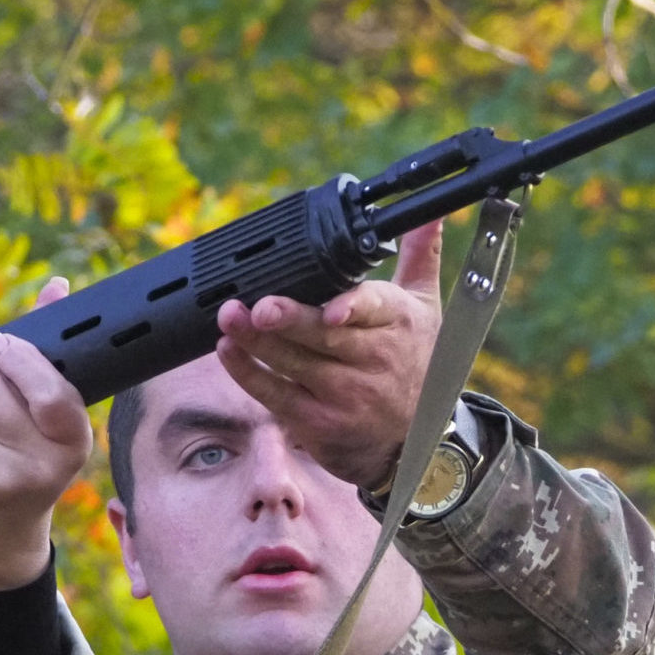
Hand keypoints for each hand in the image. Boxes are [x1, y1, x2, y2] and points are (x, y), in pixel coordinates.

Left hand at [212, 219, 447, 490]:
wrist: (414, 439)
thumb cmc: (415, 361)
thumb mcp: (427, 308)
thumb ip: (421, 256)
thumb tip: (426, 214)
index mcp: (397, 323)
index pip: (375, 310)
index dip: (352, 309)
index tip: (332, 310)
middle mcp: (373, 360)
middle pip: (324, 338)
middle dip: (290, 321)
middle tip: (258, 306)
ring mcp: (344, 395)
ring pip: (294, 364)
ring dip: (256, 342)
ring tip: (229, 318)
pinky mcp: (317, 422)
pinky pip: (275, 395)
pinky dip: (248, 373)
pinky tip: (228, 351)